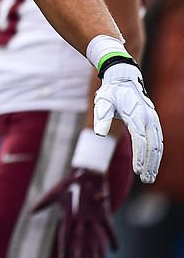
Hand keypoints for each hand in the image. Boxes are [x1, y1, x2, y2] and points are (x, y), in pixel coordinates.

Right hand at [31, 168, 116, 257]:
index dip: (65, 248)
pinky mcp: (103, 214)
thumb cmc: (68, 183)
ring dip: (96, 249)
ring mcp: (92, 218)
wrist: (85, 173)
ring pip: (94, 237)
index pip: (65, 236)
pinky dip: (111, 238)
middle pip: (80, 240)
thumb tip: (31, 212)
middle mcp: (80, 221)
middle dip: (80, 253)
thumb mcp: (55, 192)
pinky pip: (108, 228)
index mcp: (68, 218)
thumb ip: (45, 203)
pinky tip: (114, 249)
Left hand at [93, 63, 162, 182]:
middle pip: (152, 146)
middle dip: (150, 164)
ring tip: (150, 176)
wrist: (123, 78)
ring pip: (158, 144)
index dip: (140, 156)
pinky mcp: (154, 120)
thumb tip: (99, 134)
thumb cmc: (110, 92)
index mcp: (136, 115)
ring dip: (155, 161)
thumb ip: (101, 117)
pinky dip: (157, 152)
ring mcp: (153, 119)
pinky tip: (153, 163)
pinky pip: (158, 139)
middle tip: (146, 179)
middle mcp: (148, 118)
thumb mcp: (102, 102)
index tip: (138, 170)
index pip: (140, 141)